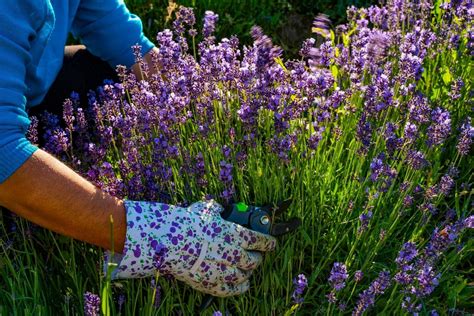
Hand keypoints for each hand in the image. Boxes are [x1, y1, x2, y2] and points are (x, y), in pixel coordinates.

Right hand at [106, 200, 276, 296]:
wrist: (168, 241)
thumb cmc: (187, 222)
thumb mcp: (206, 209)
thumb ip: (217, 210)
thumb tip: (218, 209)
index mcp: (236, 234)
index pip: (262, 241)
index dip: (269, 242)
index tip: (271, 243)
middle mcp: (234, 254)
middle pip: (255, 261)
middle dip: (258, 258)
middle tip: (256, 255)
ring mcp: (223, 271)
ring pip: (244, 276)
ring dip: (248, 272)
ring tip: (247, 268)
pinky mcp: (211, 284)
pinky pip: (231, 290)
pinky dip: (240, 288)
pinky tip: (242, 284)